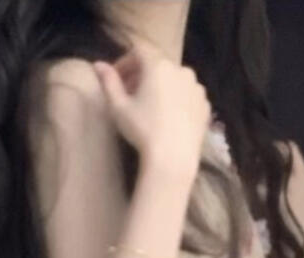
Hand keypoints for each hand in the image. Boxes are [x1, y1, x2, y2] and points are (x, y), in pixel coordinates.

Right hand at [92, 43, 210, 177]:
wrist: (173, 159)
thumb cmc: (142, 131)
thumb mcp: (119, 107)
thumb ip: (109, 82)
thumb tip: (98, 65)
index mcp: (158, 65)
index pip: (138, 51)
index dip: (125, 61)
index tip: (116, 78)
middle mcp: (180, 69)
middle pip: (157, 64)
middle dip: (142, 75)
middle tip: (131, 93)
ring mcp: (196, 87)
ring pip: (174, 79)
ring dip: (161, 86)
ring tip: (151, 106)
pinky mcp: (205, 104)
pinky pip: (187, 95)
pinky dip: (177, 99)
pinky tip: (169, 117)